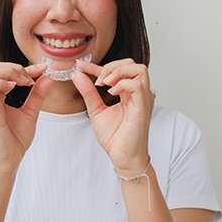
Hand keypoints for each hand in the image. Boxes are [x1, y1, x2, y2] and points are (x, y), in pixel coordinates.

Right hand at [0, 62, 53, 175]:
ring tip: (25, 81)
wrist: (6, 163)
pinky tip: (15, 87)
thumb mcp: (30, 112)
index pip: (5, 72)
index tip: (42, 68)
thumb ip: (37, 95)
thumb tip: (48, 78)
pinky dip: (2, 84)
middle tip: (31, 77)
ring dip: (10, 72)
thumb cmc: (13, 141)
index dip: (25, 67)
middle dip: (15, 67)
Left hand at [72, 59, 154, 173]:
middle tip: (97, 80)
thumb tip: (77, 75)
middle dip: (111, 66)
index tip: (80, 65)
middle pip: (132, 64)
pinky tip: (111, 92)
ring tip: (104, 83)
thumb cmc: (115, 137)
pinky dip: (122, 84)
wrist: (123, 157)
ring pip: (139, 69)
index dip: (96, 65)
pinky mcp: (143, 106)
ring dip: (118, 72)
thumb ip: (88, 92)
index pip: (115, 70)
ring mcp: (143, 98)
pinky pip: (138, 85)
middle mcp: (138, 93)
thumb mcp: (96, 110)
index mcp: (128, 92)